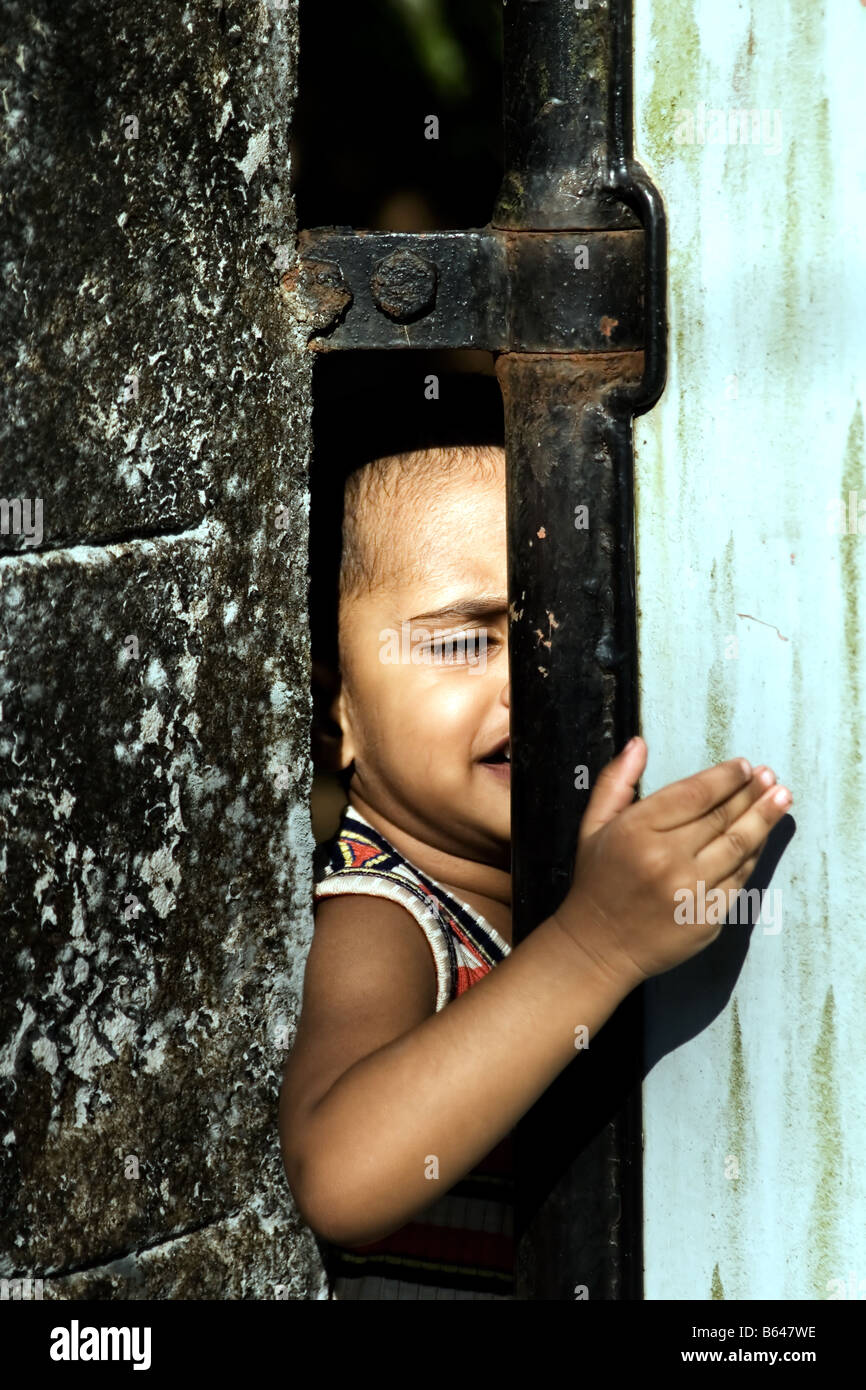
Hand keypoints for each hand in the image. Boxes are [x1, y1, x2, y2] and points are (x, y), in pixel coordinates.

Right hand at [552, 738, 791, 987]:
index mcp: (636, 831)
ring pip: (738, 846)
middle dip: (750, 793)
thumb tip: (639, 744)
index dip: (724, 777)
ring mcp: (688, 891)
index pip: (693, 794)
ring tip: (781, 798)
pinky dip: (753, 856)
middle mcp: (664, 859)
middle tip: (770, 777)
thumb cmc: (597, 881)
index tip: (744, 766)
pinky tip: (762, 838)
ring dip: (764, 819)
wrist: (598, 946)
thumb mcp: (593, 825)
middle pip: (720, 817)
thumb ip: (616, 782)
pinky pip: (738, 880)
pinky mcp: (705, 918)